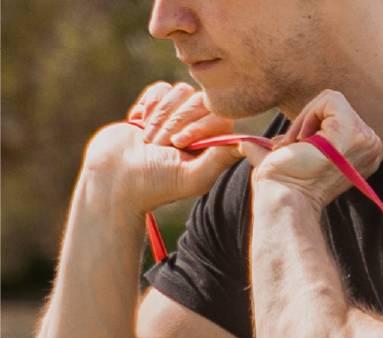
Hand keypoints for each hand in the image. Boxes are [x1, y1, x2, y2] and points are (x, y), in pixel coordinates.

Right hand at [83, 81, 241, 213]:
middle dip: (175, 121)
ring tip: (150, 140)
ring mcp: (178, 115)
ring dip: (161, 114)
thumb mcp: (193, 176)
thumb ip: (220, 159)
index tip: (178, 144)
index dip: (198, 126)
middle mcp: (200, 131)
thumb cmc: (156, 183)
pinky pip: (161, 88)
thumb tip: (246, 143)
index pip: (220, 117)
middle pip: (199, 101)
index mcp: (214, 148)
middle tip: (161, 145)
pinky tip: (140, 124)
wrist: (115, 176)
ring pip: (179, 91)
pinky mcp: (157, 106)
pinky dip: (148, 104)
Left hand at [241, 90, 382, 208]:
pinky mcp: (352, 132)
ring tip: (302, 147)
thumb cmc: (286, 183)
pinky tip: (306, 142)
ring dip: (307, 120)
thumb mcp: (296, 157)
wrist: (285, 196)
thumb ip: (285, 145)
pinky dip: (309, 115)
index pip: (339, 114)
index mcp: (364, 153)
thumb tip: (244, 144)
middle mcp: (372, 147)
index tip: (300, 150)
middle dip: (309, 121)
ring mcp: (367, 141)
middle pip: (336, 105)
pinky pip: (330, 99)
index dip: (313, 125)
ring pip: (332, 100)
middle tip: (299, 149)